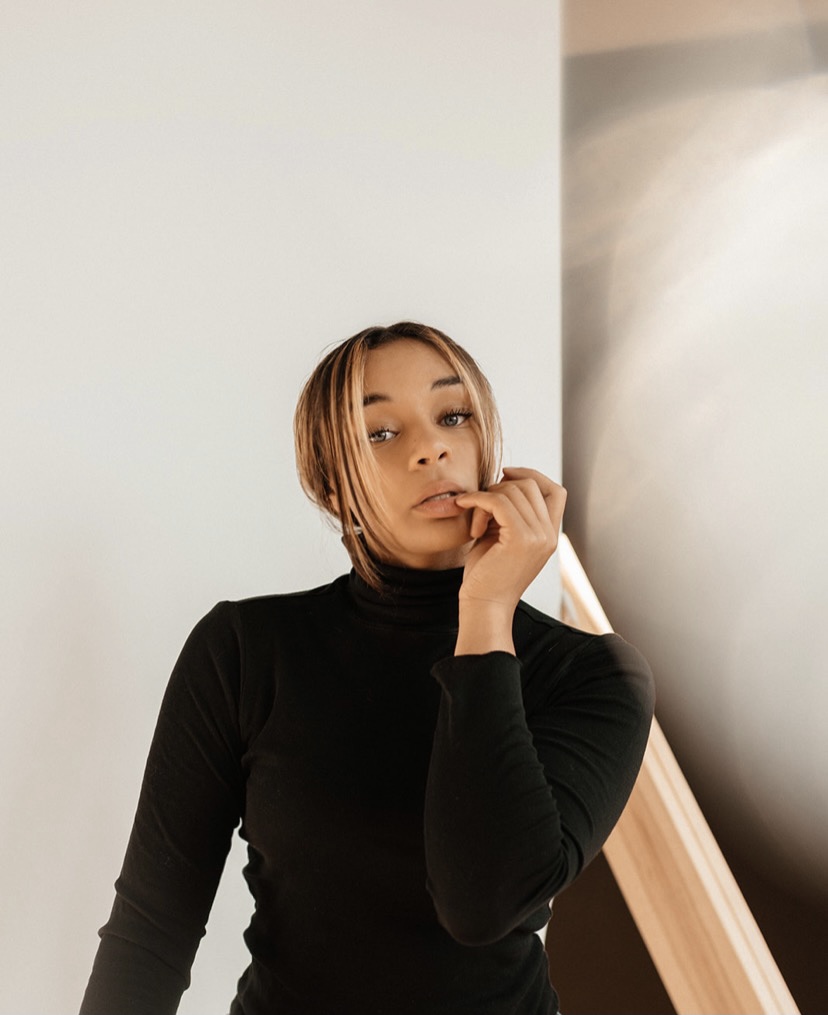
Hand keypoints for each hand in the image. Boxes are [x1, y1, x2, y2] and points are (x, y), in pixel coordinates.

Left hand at [454, 468, 565, 614]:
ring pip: (512, 491)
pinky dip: (477, 499)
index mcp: (550, 535)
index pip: (557, 491)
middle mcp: (549, 535)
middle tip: (480, 508)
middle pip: (530, 485)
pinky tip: (463, 506)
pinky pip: (497, 501)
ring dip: (485, 498)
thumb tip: (504, 480)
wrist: (483, 606)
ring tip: (474, 522)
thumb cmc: (487, 574)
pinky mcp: (520, 539)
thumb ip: (509, 513)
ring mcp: (538, 537)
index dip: (532, 475)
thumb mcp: (503, 537)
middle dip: (500, 487)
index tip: (505, 475)